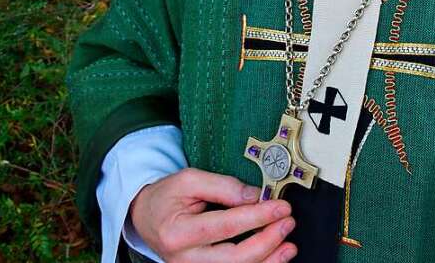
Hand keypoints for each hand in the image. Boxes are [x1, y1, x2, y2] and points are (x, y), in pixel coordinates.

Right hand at [129, 167, 296, 261]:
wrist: (146, 217)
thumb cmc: (166, 197)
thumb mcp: (188, 180)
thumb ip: (222, 186)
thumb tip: (254, 195)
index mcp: (179, 232)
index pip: (225, 226)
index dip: (256, 216)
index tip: (279, 206)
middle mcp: (185, 259)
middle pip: (234, 258)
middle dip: (267, 241)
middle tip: (287, 222)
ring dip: (268, 260)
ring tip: (288, 245)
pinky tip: (274, 257)